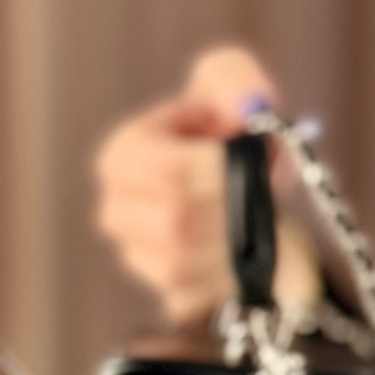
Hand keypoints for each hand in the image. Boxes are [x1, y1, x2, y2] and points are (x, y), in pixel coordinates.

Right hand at [93, 45, 281, 323]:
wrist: (248, 191)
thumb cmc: (230, 134)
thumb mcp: (231, 85)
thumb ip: (235, 80)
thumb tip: (247, 108)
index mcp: (122, 156)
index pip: (170, 172)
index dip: (221, 168)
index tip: (250, 155)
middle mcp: (116, 211)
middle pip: (176, 221)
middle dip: (231, 205)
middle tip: (258, 186)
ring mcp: (136, 258)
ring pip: (186, 262)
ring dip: (235, 238)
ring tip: (251, 211)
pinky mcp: (168, 293)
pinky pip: (202, 295)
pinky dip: (235, 271)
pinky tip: (243, 246)